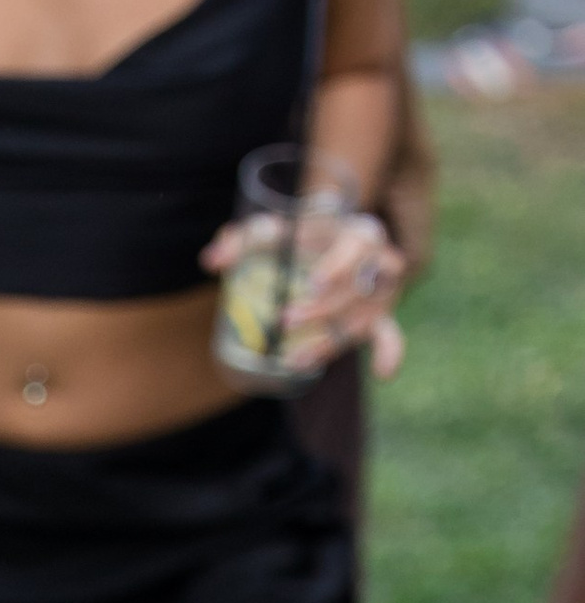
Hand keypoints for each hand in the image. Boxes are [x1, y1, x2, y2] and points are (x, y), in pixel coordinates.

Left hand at [201, 210, 406, 380]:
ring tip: (294, 359)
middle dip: (323, 310)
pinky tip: (384, 373)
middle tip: (285, 321)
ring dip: (330, 342)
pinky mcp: (378, 318)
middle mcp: (379, 262)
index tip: (314, 284)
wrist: (329, 243)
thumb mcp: (274, 230)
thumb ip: (243, 239)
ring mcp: (382, 293)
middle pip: (358, 289)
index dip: (337, 266)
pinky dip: (390, 352)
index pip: (356, 248)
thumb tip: (211, 261)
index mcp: (359, 233)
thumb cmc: (301, 235)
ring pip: (362, 319)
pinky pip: (390, 334)